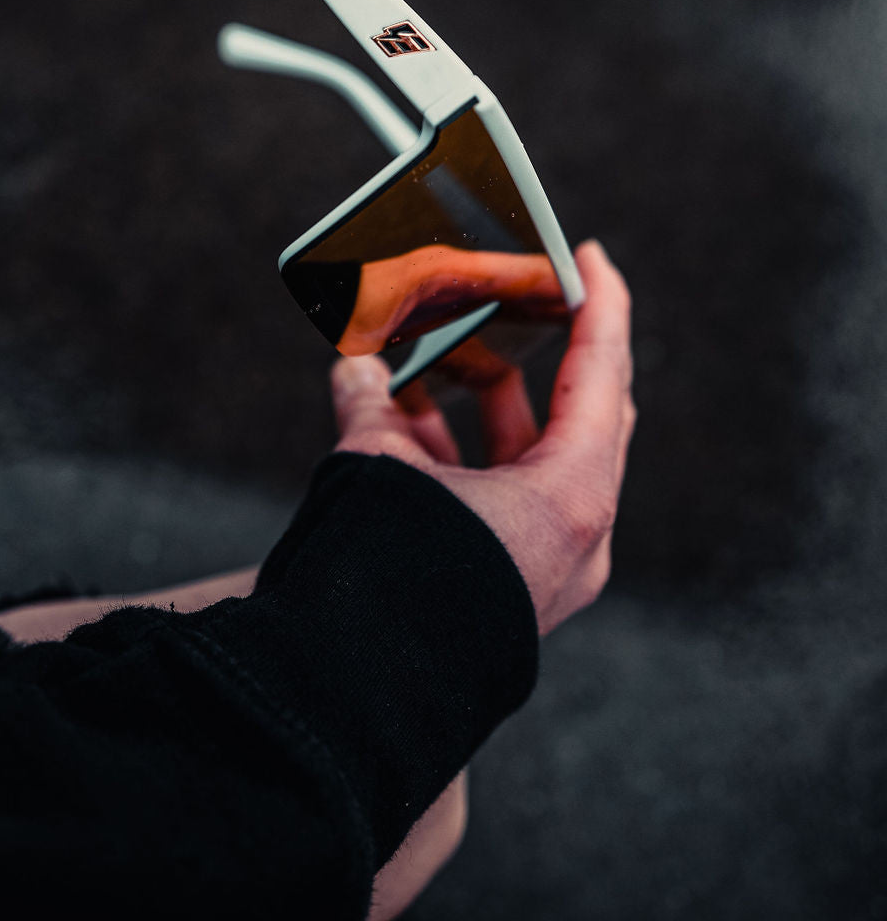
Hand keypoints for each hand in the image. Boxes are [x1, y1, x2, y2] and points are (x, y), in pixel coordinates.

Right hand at [330, 239, 634, 637]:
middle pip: (577, 416)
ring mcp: (546, 567)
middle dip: (535, 357)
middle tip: (514, 305)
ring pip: (529, 460)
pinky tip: (405, 430)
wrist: (358, 698)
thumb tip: (354, 371)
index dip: (599, 304)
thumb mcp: (379, 469)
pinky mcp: (511, 589)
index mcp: (571, 496)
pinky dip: (461, 459)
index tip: (590, 256)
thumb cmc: (392, 578)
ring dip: (482, 410)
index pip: (601, 374)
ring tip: (431, 365)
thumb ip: (371, 408)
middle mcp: (574, 534)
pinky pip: (501, 501)